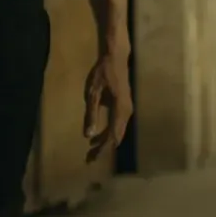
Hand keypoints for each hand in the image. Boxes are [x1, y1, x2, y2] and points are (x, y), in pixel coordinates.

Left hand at [84, 46, 132, 160]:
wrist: (117, 57)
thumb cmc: (104, 72)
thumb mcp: (93, 93)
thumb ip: (91, 114)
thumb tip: (88, 135)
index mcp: (120, 110)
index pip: (112, 136)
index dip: (102, 149)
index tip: (91, 159)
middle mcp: (127, 113)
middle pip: (116, 137)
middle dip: (103, 149)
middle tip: (89, 159)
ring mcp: (127, 110)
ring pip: (117, 132)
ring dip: (105, 142)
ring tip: (91, 151)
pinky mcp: (124, 107)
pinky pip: (117, 125)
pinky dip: (107, 133)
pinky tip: (96, 136)